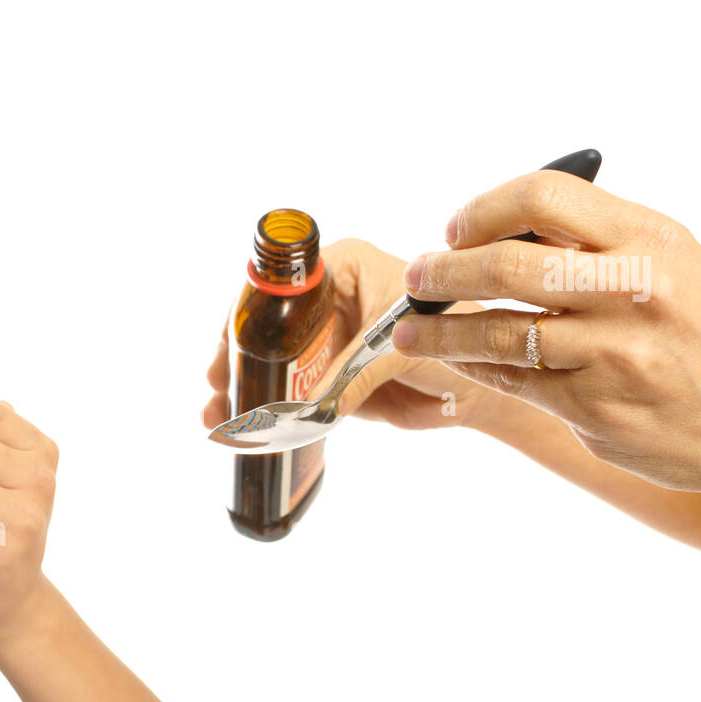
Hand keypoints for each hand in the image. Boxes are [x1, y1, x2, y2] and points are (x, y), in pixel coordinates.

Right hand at [202, 238, 498, 432]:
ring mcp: (325, 342)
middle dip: (237, 359)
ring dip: (243, 391)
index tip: (229, 348)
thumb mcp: (401, 346)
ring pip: (271, 365)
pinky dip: (266, 414)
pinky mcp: (329, 380)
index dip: (247, 316)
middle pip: (264, 328)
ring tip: (215, 417)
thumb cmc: (459, 338)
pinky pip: (289, 395)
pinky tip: (238, 433)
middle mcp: (325, 300)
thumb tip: (315, 405)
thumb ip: (354, 372)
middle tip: (217, 388)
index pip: (278, 286)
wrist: (485, 388)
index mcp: (340, 267)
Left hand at [394, 169, 700, 498]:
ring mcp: (612, 352)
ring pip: (496, 329)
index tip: (454, 230)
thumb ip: (592, 240)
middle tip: (417, 278)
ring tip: (408, 331)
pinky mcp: (595, 406)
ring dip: (437, 330)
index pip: (542, 197)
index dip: (483, 210)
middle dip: (443, 270)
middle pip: (506, 263)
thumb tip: (497, 229)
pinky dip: (470, 366)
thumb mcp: (669, 260)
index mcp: (649, 239)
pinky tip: (452, 360)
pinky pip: (511, 380)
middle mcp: (632, 290)